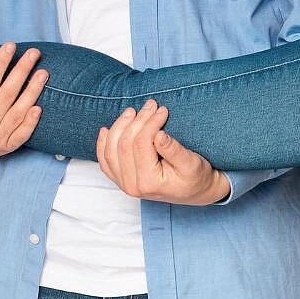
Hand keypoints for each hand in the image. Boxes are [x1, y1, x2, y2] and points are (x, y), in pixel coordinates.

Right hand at [0, 43, 46, 170]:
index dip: (1, 63)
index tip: (10, 46)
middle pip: (7, 94)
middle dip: (22, 71)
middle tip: (33, 53)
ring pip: (19, 113)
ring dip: (33, 92)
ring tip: (43, 73)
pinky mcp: (5, 148)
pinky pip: (22, 135)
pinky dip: (32, 122)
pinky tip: (39, 107)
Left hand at [96, 100, 228, 205]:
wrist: (194, 193)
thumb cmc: (196, 178)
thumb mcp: (192, 164)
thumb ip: (174, 150)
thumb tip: (159, 134)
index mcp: (149, 182)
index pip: (141, 144)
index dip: (150, 123)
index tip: (162, 110)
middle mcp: (131, 185)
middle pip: (124, 145)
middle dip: (137, 120)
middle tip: (151, 105)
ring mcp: (123, 183)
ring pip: (110, 150)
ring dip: (119, 127)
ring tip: (132, 112)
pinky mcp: (121, 179)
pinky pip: (105, 161)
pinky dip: (103, 144)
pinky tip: (106, 130)